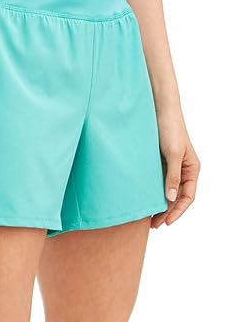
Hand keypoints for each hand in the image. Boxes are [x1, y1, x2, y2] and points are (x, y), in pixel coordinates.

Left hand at [151, 112, 200, 227]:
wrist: (159, 109)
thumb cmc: (170, 128)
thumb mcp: (173, 154)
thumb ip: (172, 176)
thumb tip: (171, 199)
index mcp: (192, 168)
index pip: (188, 197)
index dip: (178, 211)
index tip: (166, 222)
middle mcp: (183, 169)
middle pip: (177, 197)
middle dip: (167, 211)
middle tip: (153, 225)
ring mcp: (171, 166)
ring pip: (167, 190)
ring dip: (159, 204)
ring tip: (148, 217)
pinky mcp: (159, 161)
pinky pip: (158, 181)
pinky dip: (153, 192)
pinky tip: (144, 199)